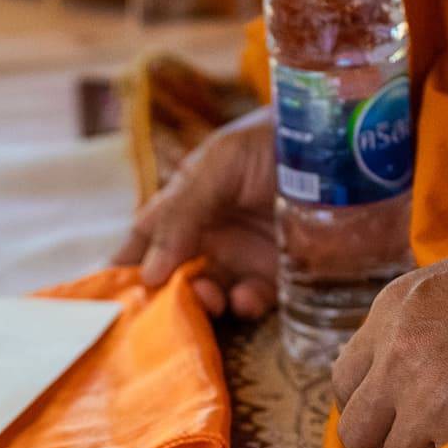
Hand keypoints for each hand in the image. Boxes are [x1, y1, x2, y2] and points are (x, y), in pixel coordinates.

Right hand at [113, 105, 278, 317]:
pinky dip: (244, 307)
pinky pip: (253, 303)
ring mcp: (243, 259)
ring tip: (209, 297)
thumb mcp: (218, 165)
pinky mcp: (280, 277)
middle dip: (163, 300)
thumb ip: (181, 213)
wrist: (342, 141)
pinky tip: (245, 298)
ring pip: (208, 297)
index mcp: (183, 207)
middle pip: (171, 281)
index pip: (142, 245)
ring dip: (202, 305)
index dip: (121, 273)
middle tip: (164, 307)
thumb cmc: (271, 140)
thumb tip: (146, 275)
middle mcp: (208, 237)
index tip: (106, 302)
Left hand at [332, 220, 447, 447]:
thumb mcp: (443, 283)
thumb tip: (386, 379)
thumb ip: (407, 328)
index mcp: (389, 312)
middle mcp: (397, 353)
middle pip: (355, 432)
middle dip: (382, 444)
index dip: (368, 405)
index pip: (343, 382)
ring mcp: (426, 390)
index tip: (392, 415)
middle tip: (416, 443)